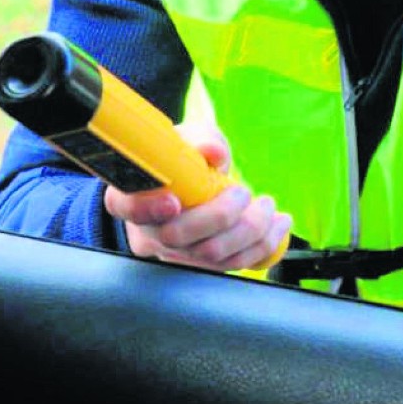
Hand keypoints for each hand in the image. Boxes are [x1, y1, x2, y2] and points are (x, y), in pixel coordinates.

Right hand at [103, 120, 291, 272]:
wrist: (192, 179)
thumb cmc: (183, 157)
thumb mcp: (188, 138)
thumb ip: (199, 140)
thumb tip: (214, 152)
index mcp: (131, 193)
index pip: (124, 205)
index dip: (146, 208)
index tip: (174, 201)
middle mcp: (147, 229)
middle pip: (177, 236)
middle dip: (219, 216)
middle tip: (243, 191)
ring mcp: (173, 253)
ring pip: (208, 256)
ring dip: (249, 232)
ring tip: (268, 206)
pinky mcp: (202, 265)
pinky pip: (231, 265)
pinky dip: (263, 246)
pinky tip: (278, 225)